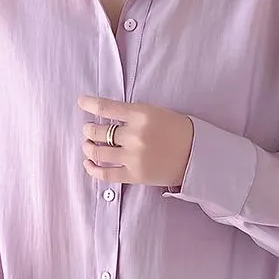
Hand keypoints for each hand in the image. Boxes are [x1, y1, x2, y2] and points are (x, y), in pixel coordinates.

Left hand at [76, 95, 193, 187]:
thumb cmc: (178, 131)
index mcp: (141, 114)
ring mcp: (134, 157)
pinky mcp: (135, 175)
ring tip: (88, 145)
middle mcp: (135, 135)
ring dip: (88, 148)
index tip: (81, 102)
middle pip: (98, 131)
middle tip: (88, 129)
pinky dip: (93, 169)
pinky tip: (89, 164)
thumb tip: (104, 115)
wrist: (197, 155)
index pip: (106, 107)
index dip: (89, 104)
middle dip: (88, 130)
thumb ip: (131, 114)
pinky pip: (106, 174)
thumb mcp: (156, 112)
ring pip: (98, 152)